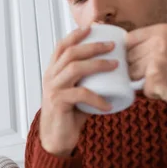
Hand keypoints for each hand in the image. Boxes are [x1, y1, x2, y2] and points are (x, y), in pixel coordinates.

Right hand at [40, 26, 118, 156]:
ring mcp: (53, 89)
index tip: (92, 28)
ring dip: (97, 64)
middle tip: (112, 46)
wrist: (55, 139)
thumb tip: (114, 73)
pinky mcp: (59, 102)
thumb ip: (87, 82)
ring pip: (75, 68)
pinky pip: (81, 94)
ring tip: (116, 65)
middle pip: (70, 53)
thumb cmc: (68, 115)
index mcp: (53, 72)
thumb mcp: (76, 93)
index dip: (75, 35)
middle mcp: (50, 77)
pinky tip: (108, 104)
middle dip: (92, 46)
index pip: (61, 47)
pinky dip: (97, 98)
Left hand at [126, 24, 166, 111]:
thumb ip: (153, 40)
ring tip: (162, 78)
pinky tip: (166, 87)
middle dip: (137, 67)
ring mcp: (156, 61)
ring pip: (132, 73)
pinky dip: (152, 91)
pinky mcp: (155, 79)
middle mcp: (158, 43)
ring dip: (143, 80)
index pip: (130, 38)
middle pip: (129, 57)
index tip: (137, 56)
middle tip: (156, 71)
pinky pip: (142, 88)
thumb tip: (126, 45)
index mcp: (163, 31)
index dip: (131, 50)